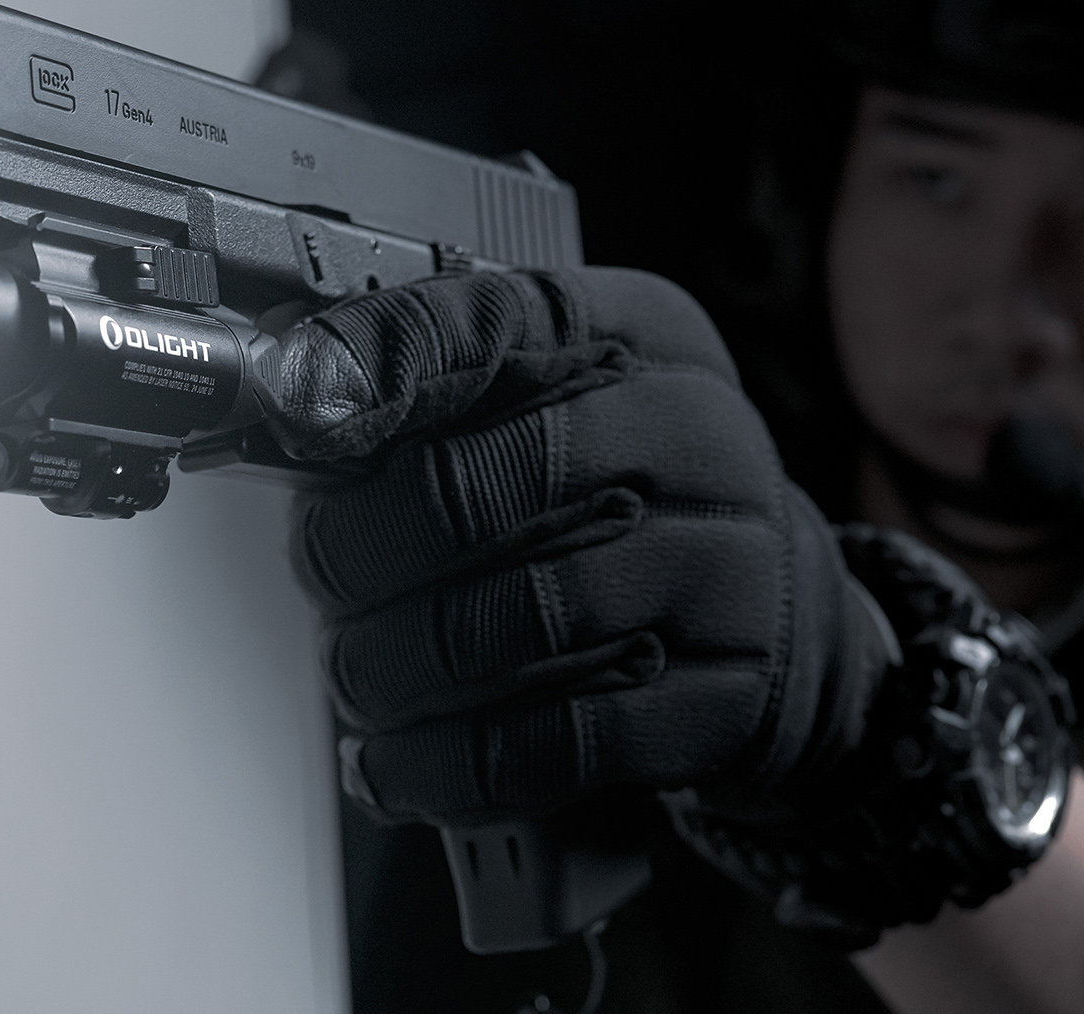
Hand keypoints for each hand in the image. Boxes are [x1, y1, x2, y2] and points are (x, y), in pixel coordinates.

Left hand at [271, 268, 891, 822]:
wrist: (788, 622)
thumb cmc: (642, 492)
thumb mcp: (569, 393)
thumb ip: (443, 380)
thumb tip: (294, 392)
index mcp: (642, 334)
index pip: (491, 320)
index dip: (376, 367)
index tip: (295, 408)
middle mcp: (695, 435)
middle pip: (471, 488)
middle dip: (355, 546)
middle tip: (321, 572)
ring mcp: (721, 570)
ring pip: (502, 623)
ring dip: (388, 664)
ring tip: (355, 675)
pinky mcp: (721, 698)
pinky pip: (552, 741)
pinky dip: (447, 763)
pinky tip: (396, 760)